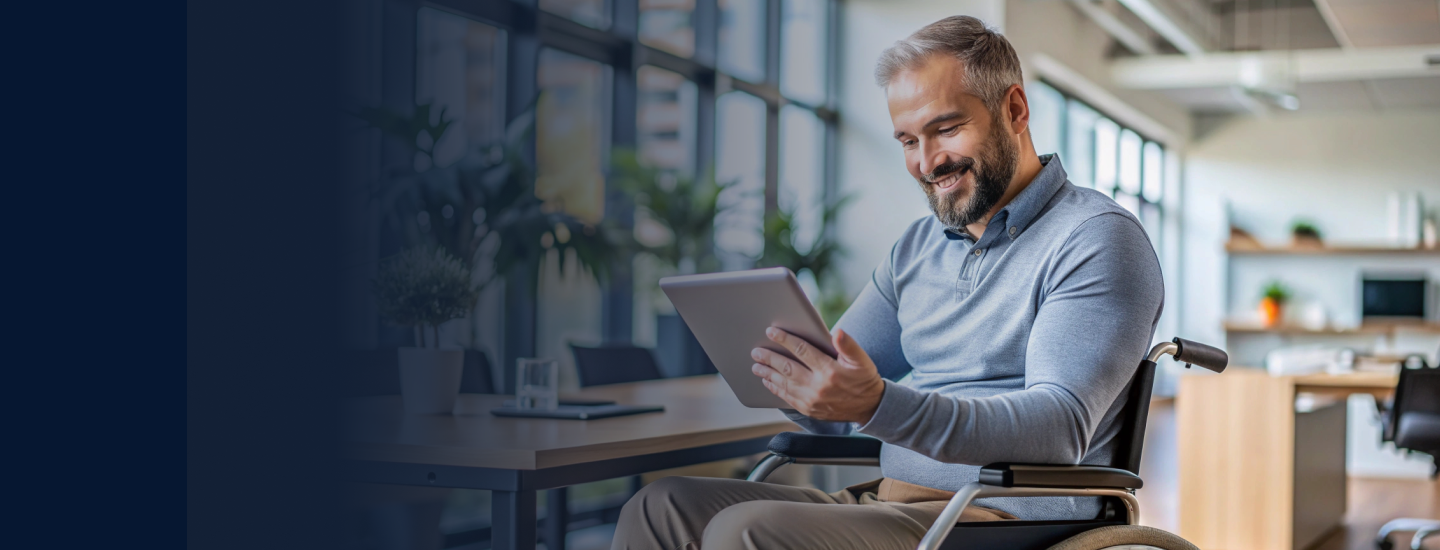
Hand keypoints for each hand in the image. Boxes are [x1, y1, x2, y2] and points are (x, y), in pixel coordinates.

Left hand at [750, 327, 885, 422]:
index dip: (785, 340)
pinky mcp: (809, 410)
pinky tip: (768, 381)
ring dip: (768, 374)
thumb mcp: (862, 360)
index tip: (771, 332)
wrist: (870, 407)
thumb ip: (848, 345)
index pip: (802, 350)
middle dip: (769, 358)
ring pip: (784, 384)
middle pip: (787, 368)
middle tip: (756, 351)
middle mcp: (818, 387)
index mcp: (830, 371)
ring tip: (756, 366)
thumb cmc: (864, 379)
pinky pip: (787, 398)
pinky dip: (775, 389)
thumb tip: (838, 332)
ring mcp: (812, 400)